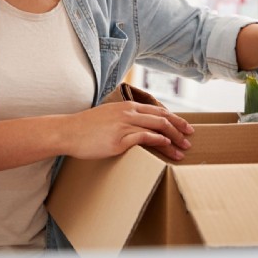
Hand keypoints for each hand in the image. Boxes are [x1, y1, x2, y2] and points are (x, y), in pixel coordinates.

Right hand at [63, 101, 193, 161]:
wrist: (68, 132)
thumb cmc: (87, 127)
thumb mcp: (109, 116)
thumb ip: (124, 118)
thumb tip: (138, 126)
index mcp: (127, 106)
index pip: (158, 110)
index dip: (175, 119)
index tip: (185, 127)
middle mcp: (128, 113)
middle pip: (162, 118)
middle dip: (179, 129)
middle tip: (189, 139)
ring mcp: (123, 125)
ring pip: (157, 128)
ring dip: (173, 140)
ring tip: (182, 150)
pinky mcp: (118, 140)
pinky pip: (143, 137)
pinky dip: (158, 141)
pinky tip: (166, 146)